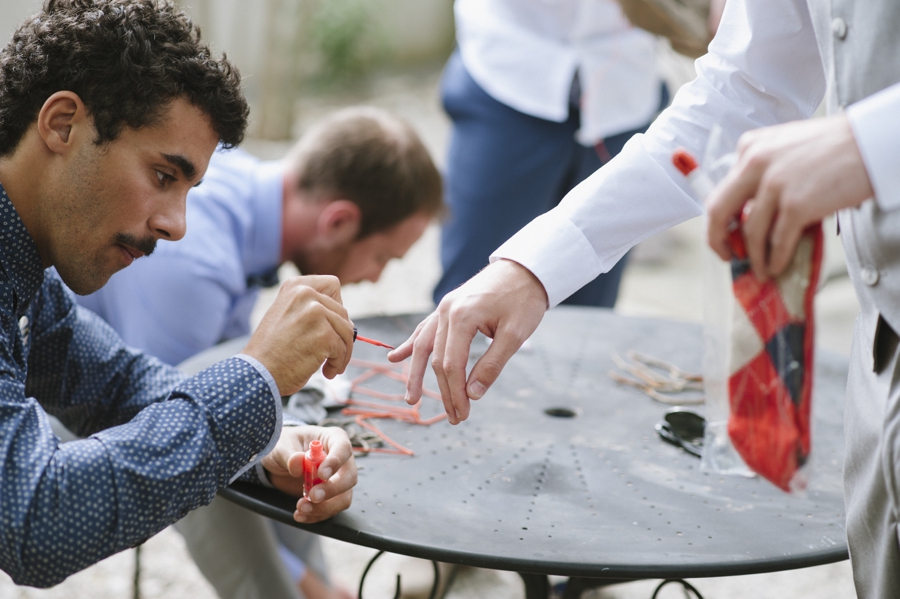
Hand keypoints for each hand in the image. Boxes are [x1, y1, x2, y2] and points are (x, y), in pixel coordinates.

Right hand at [242, 276, 353, 395]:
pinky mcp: (325, 335)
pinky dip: (338, 363)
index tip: (331, 323)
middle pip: (343, 312)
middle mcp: (306, 294)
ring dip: (342, 352)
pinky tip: (326, 371)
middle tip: (331, 353)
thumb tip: (346, 322)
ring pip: (347, 331)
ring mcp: (316, 313)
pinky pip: (343, 349)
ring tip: (329, 366)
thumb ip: (311, 310)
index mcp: (296, 287)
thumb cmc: (271, 351)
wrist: (258, 373)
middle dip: (341, 335)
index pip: (333, 285)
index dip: (337, 305)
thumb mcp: (287, 316)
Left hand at [261, 425, 356, 522]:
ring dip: (324, 507)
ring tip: (301, 508)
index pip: (343, 448)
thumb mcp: (281, 446)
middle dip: (332, 490)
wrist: (279, 461)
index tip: (322, 474)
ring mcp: (337, 480)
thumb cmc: (284, 445)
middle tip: (313, 496)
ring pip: (343, 498)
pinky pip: (330, 510)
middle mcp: (341, 460)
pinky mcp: (330, 497)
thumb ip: (289, 455)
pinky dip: (316, 516)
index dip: (336, 462)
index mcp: (333, 439)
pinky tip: (300, 515)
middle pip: (349, 477)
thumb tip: (297, 463)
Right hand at [387, 259, 547, 424]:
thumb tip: (473, 395)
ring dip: (418, 374)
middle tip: (454, 418)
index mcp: (462, 317)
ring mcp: (444, 307)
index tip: (462, 414)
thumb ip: (492, 365)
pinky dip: (412, 345)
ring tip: (411, 399)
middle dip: (444, 391)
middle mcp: (446, 311)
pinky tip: (396, 358)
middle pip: (438, 360)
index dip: (455, 393)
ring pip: (425, 346)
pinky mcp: (448, 306)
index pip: (452, 364)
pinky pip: (425, 329)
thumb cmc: (524, 300)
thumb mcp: (515, 335)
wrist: (525, 268)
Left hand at [706, 114, 873, 277]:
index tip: (725, 235)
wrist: (872, 142)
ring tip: (761, 270)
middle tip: (727, 256)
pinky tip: (777, 266)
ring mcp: (774, 184)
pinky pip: (777, 241)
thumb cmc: (836, 146)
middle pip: (719, 211)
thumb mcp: (786, 148)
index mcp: (749, 147)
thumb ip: (764, 172)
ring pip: (751, 232)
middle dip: (718, 240)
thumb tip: (753, 210)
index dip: (720, 220)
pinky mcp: (796, 204)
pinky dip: (775, 259)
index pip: (722, 191)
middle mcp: (755, 163)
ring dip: (754, 257)